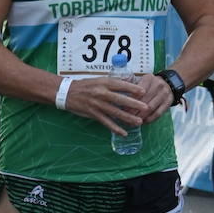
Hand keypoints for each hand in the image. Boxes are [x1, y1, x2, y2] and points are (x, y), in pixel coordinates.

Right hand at [61, 72, 175, 135]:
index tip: (143, 91)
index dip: (132, 88)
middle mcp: (101, 93)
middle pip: (121, 99)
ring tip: (138, 122)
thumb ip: (112, 83)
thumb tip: (128, 82)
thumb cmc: (85, 86)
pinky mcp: (93, 114)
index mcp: (103, 82)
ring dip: (128, 118)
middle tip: (146, 107)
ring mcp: (97, 104)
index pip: (121, 85)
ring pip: (115, 112)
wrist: (67, 93)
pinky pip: (106, 122)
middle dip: (134, 104)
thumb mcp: (99, 80)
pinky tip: (123, 133)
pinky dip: (115, 128)